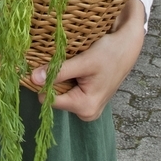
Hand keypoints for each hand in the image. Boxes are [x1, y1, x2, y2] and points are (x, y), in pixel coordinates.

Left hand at [29, 0, 145, 121]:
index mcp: (85, 107)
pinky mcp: (87, 99)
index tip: (38, 66)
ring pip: (61, 92)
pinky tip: (73, 67)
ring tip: (69, 62)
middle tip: (57, 61)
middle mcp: (86, 113)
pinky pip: (68, 90)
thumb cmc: (109, 53)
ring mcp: (87, 107)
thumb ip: (59, 71)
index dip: (42, 83)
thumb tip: (33, 78)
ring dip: (60, 78)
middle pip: (55, 97)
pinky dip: (67, 78)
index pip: (50, 99)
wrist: (127, 47)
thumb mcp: (83, 61)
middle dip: (52, 80)